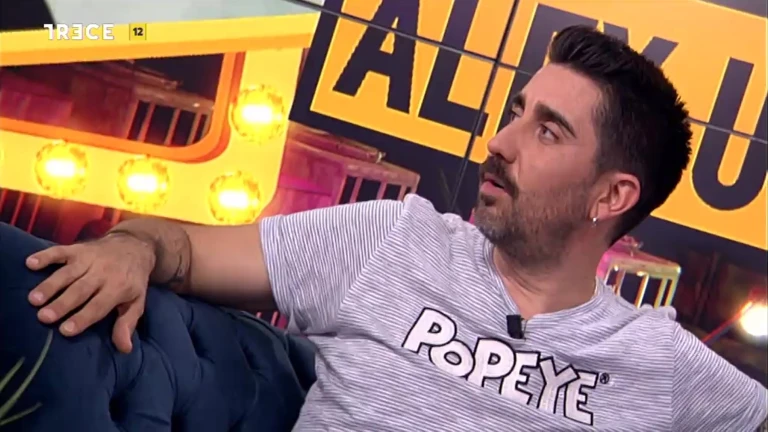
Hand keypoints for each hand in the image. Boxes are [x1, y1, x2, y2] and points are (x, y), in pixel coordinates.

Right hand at [26, 233, 155, 352]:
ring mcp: (89, 259)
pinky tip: (30, 263)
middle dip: (62, 304)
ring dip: (50, 285)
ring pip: (67, 273)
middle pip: (80, 290)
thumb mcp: (136, 302)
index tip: (65, 331)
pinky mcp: (78, 249)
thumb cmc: (132, 280)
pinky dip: (46, 256)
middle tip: (43, 318)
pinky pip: (60, 251)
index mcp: (118, 287)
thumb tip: (124, 348)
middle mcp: (102, 273)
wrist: (134, 246)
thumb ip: (127, 323)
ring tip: (33, 300)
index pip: (98, 305)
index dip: (82, 318)